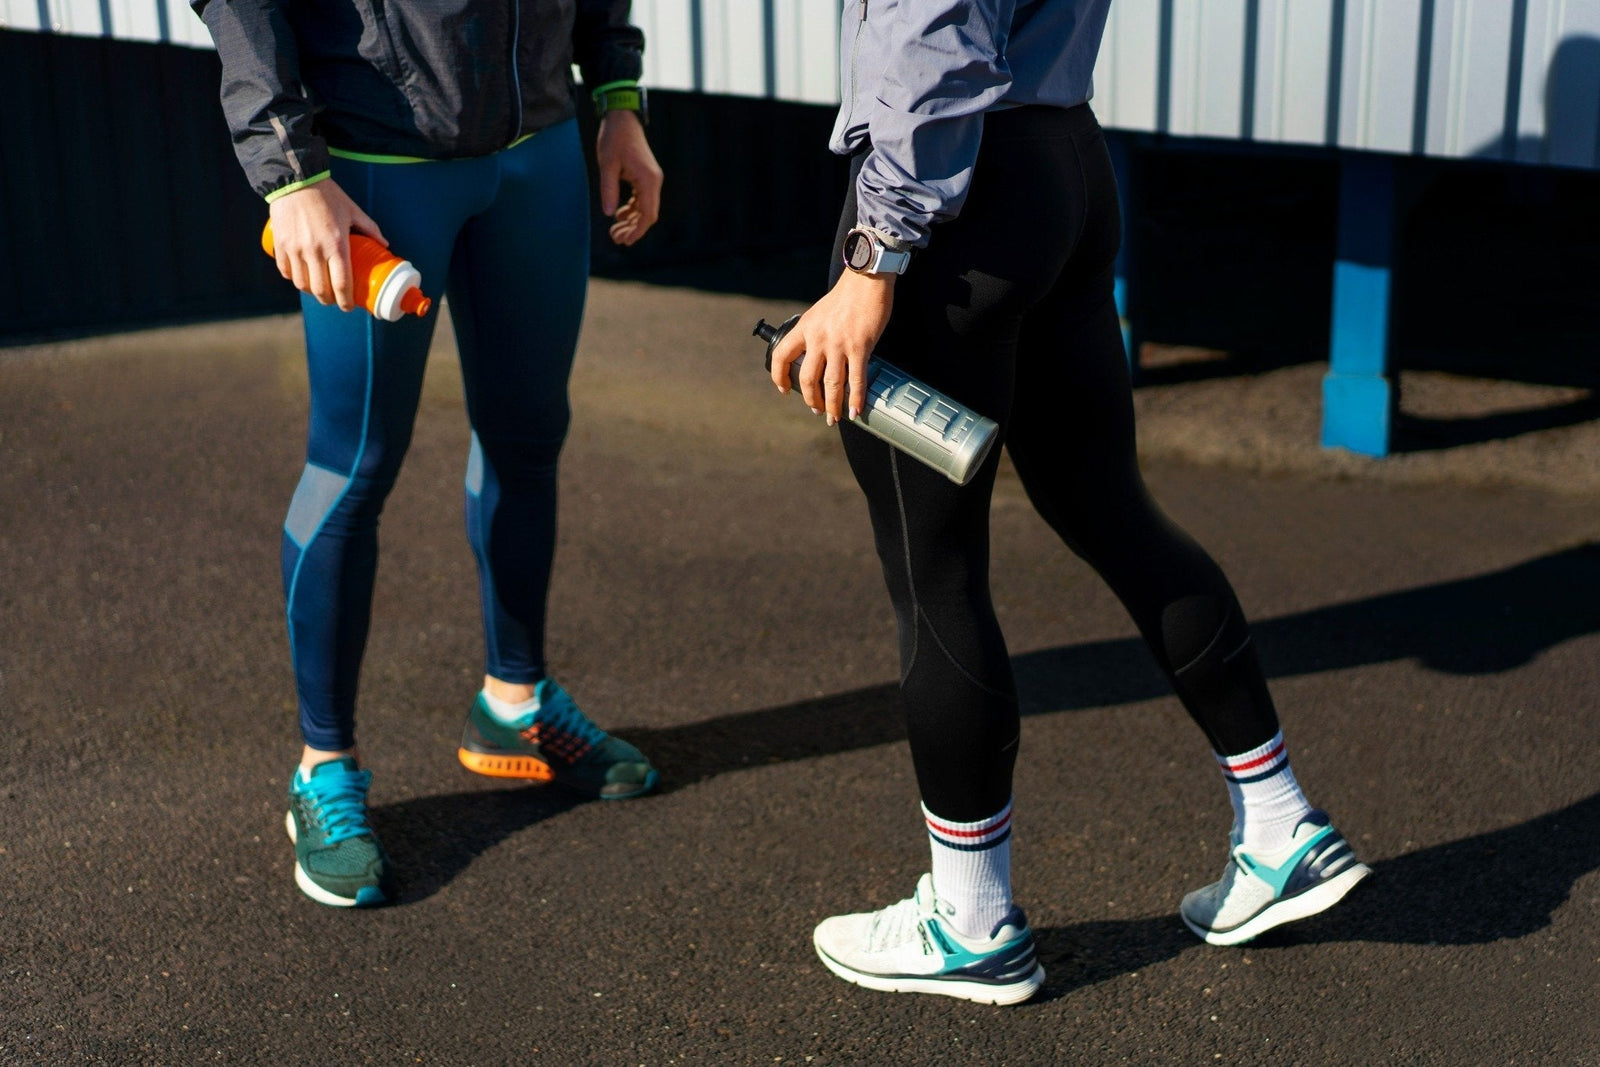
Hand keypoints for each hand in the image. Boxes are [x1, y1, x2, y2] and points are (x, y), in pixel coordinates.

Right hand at [267, 180, 386, 310]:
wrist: (295, 179)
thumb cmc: (327, 195)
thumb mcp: (352, 210)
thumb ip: (370, 229)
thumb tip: (384, 245)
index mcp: (337, 245)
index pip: (342, 284)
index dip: (346, 301)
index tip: (348, 307)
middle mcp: (315, 251)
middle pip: (321, 289)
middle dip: (329, 300)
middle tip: (334, 301)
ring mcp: (295, 249)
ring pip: (302, 284)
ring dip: (311, 292)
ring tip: (318, 291)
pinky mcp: (280, 244)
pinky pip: (285, 270)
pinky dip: (293, 279)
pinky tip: (300, 278)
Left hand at [596, 110, 662, 245]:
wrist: (622, 117)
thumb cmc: (614, 138)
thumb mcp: (607, 164)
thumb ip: (609, 190)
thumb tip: (609, 214)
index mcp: (648, 180)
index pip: (648, 214)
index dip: (638, 231)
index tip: (625, 241)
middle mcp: (654, 182)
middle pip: (648, 215)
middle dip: (633, 230)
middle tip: (615, 239)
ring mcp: (650, 179)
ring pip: (645, 209)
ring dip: (632, 222)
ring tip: (615, 231)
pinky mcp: (644, 177)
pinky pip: (641, 200)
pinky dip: (632, 210)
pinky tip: (619, 215)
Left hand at [770, 269, 896, 424]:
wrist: (866, 279)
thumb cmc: (847, 295)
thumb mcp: (821, 313)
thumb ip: (817, 333)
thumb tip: (820, 357)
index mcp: (805, 328)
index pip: (781, 356)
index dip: (779, 377)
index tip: (784, 390)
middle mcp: (818, 338)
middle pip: (807, 378)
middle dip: (811, 400)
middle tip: (817, 410)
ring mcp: (839, 344)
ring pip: (831, 384)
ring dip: (832, 405)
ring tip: (834, 417)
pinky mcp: (860, 347)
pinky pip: (856, 379)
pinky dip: (856, 399)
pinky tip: (856, 410)